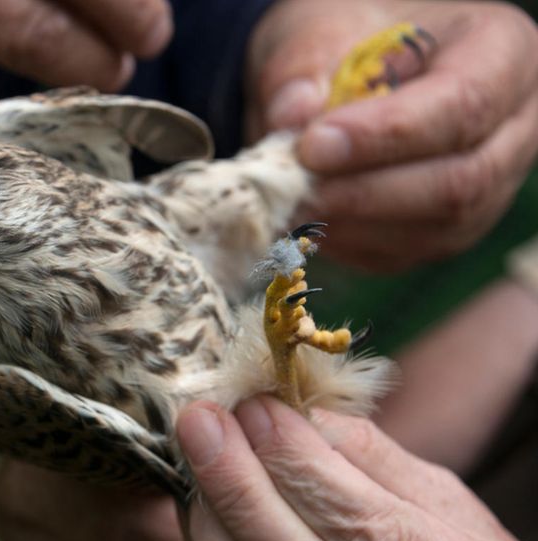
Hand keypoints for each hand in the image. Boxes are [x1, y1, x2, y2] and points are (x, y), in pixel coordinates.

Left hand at [177, 396, 537, 540]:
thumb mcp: (450, 511)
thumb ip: (373, 460)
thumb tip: (291, 411)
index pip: (371, 532)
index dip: (302, 467)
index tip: (256, 408)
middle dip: (241, 490)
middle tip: (201, 422)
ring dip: (215, 526)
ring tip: (195, 460)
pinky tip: (204, 514)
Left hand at [246, 0, 537, 270]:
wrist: (338, 75)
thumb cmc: (342, 40)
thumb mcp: (319, 27)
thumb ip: (304, 64)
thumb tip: (292, 114)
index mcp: (501, 52)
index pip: (464, 105)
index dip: (387, 135)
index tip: (313, 146)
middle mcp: (512, 127)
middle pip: (460, 181)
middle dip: (364, 192)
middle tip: (291, 187)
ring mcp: (487, 188)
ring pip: (433, 229)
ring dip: (351, 224)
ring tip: (287, 202)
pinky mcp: (444, 233)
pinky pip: (401, 254)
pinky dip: (345, 243)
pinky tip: (303, 218)